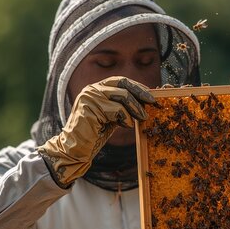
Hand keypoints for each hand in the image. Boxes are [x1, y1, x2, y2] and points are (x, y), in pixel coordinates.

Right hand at [38, 76, 155, 186]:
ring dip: (136, 108)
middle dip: (140, 92)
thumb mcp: (113, 116)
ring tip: (142, 119)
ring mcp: (90, 97)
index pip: (121, 80)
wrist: (76, 148)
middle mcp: (92, 89)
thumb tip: (145, 101)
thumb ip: (124, 106)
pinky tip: (126, 126)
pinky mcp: (90, 108)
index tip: (150, 95)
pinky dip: (126, 118)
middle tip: (152, 102)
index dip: (137, 86)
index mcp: (97, 88)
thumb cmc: (96, 132)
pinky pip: (117, 109)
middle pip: (122, 83)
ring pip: (122, 95)